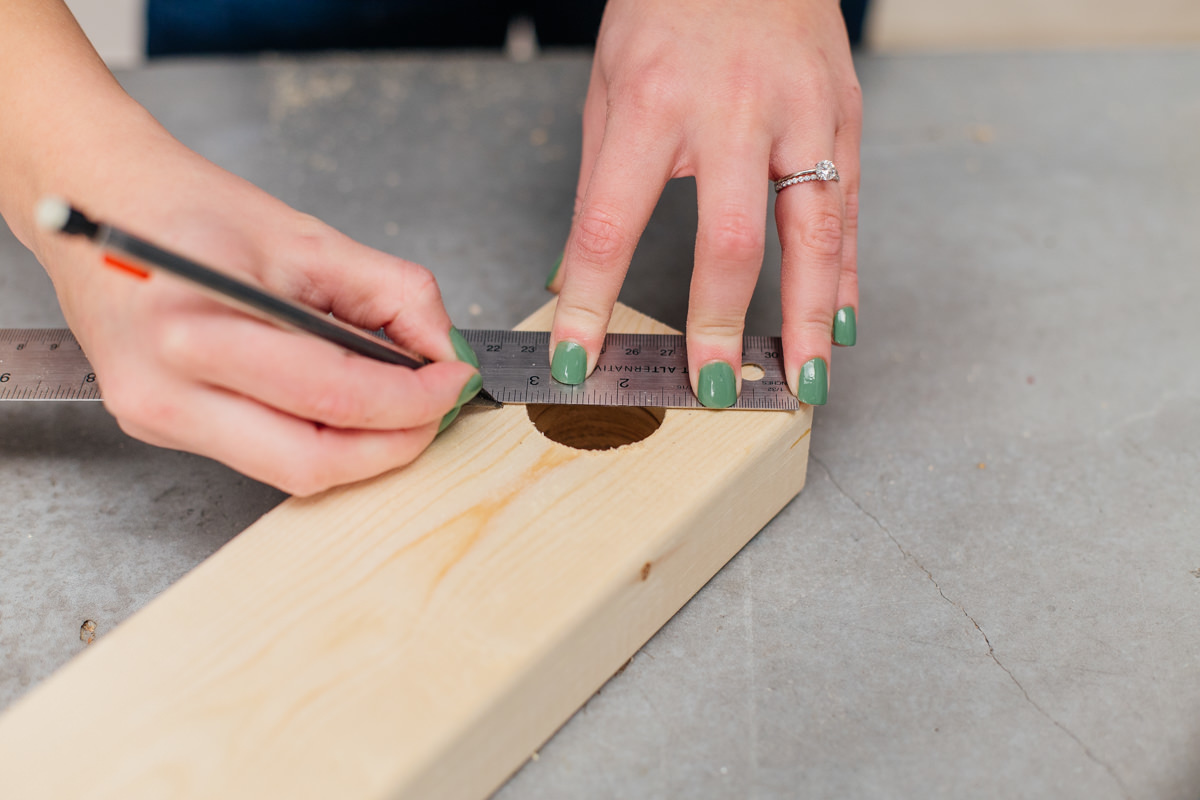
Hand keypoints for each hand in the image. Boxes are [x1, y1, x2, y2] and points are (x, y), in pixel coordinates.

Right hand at [35, 142, 480, 494]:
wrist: (103, 205)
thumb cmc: (190, 209)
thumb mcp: (308, 237)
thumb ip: (393, 294)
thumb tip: (446, 349)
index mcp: (194, 331)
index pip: (332, 393)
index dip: (412, 399)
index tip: (455, 376)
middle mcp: (164, 392)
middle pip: (312, 460)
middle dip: (395, 443)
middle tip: (437, 408)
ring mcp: (157, 420)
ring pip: (292, 471)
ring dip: (363, 447)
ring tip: (400, 402)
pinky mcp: (162, 428)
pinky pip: (265, 455)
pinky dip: (322, 436)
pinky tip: (345, 401)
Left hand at [546, 0, 860, 405]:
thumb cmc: (664, 11)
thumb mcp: (607, 89)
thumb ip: (598, 188)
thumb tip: (573, 278)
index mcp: (651, 104)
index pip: (613, 226)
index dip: (592, 306)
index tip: (579, 362)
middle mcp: (730, 111)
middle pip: (727, 242)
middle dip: (719, 327)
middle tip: (713, 388)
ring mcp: (798, 113)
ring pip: (811, 233)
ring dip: (807, 320)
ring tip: (801, 383)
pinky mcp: (842, 114)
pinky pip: (847, 209)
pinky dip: (844, 274)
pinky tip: (840, 324)